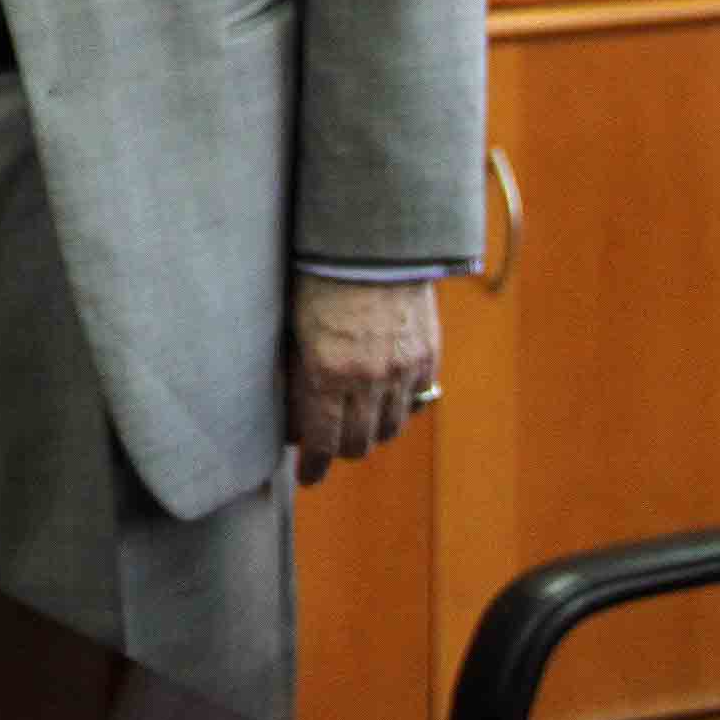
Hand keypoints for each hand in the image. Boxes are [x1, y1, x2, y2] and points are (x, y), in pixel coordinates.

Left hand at [289, 277, 439, 486]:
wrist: (369, 242)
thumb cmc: (318, 278)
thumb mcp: (294, 328)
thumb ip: (297, 374)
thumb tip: (293, 416)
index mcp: (326, 372)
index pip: (321, 441)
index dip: (314, 466)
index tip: (308, 477)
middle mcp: (367, 378)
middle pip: (357, 443)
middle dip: (339, 450)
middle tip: (327, 445)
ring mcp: (401, 369)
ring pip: (389, 428)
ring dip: (371, 432)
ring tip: (356, 423)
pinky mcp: (425, 356)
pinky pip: (413, 402)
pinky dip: (398, 408)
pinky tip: (383, 398)